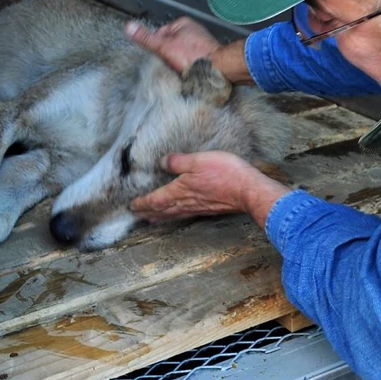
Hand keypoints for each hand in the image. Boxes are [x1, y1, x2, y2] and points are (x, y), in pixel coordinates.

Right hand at [125, 17, 221, 73]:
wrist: (218, 70)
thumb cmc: (194, 56)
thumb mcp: (164, 46)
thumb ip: (146, 38)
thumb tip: (129, 27)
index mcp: (183, 24)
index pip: (160, 33)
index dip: (157, 47)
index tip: (158, 56)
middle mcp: (194, 31)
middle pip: (171, 44)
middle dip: (168, 55)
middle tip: (168, 65)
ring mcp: (202, 43)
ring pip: (181, 54)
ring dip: (179, 63)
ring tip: (180, 70)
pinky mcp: (207, 56)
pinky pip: (192, 61)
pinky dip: (189, 67)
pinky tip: (189, 73)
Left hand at [129, 151, 289, 228]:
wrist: (248, 190)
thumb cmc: (225, 173)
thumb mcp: (199, 160)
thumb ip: (178, 161)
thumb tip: (162, 162)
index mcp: (180, 191)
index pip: (155, 199)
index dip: (142, 203)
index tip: (131, 206)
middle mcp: (186, 203)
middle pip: (162, 211)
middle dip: (148, 213)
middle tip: (137, 215)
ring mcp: (198, 208)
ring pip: (174, 215)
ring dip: (160, 217)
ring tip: (152, 219)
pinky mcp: (209, 209)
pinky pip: (186, 215)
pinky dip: (176, 216)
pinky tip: (179, 215)